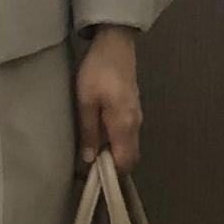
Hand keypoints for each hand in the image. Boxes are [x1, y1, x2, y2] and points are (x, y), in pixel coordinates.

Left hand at [73, 26, 142, 171]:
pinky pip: (128, 135)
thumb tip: (89, 160)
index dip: (111, 174)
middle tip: (90, 168)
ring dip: (114, 155)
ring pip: (129, 146)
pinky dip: (117, 143)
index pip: (124, 161)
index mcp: (124, 125)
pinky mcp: (133, 109)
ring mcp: (137, 116)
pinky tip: (100, 138)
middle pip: (130, 157)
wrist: (115, 44)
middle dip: (113, 167)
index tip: (93, 179)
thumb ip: (89, 131)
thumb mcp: (86, 101)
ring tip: (92, 156)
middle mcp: (135, 124)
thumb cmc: (98, 71)